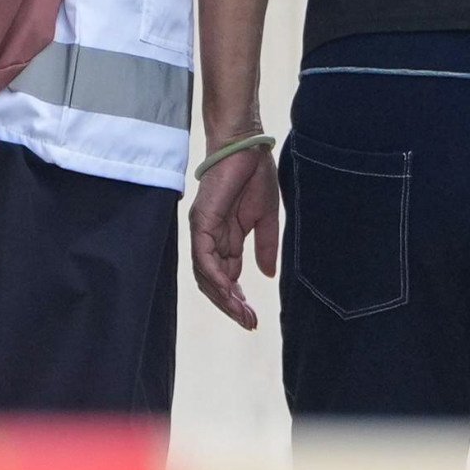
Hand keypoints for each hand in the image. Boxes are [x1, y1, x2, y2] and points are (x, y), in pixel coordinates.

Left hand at [190, 141, 280, 328]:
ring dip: (224, 298)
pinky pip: (204, 259)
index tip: (252, 318)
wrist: (246, 147)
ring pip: (206, 276)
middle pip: (214, 282)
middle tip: (249, 323)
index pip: (227, 277)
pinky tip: (231, 293)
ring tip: (242, 314)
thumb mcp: (266, 219)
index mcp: (226, 238)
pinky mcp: (201, 223)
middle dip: (231, 305)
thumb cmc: (255, 175)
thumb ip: (265, 247)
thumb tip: (267, 275)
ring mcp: (203, 232)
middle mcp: (210, 239)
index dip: (237, 299)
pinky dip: (215, 278)